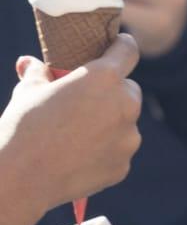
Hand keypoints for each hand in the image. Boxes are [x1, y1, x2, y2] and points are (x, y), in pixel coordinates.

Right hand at [0, 35, 142, 217]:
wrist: (19, 179)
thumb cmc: (21, 128)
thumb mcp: (27, 93)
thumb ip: (37, 73)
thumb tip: (28, 62)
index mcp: (104, 77)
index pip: (128, 50)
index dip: (121, 46)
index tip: (118, 46)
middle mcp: (125, 104)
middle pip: (129, 89)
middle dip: (112, 92)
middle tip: (85, 102)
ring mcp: (128, 137)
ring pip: (126, 123)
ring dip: (111, 123)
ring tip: (77, 134)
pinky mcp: (123, 165)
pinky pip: (118, 151)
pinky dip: (105, 151)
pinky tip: (79, 157)